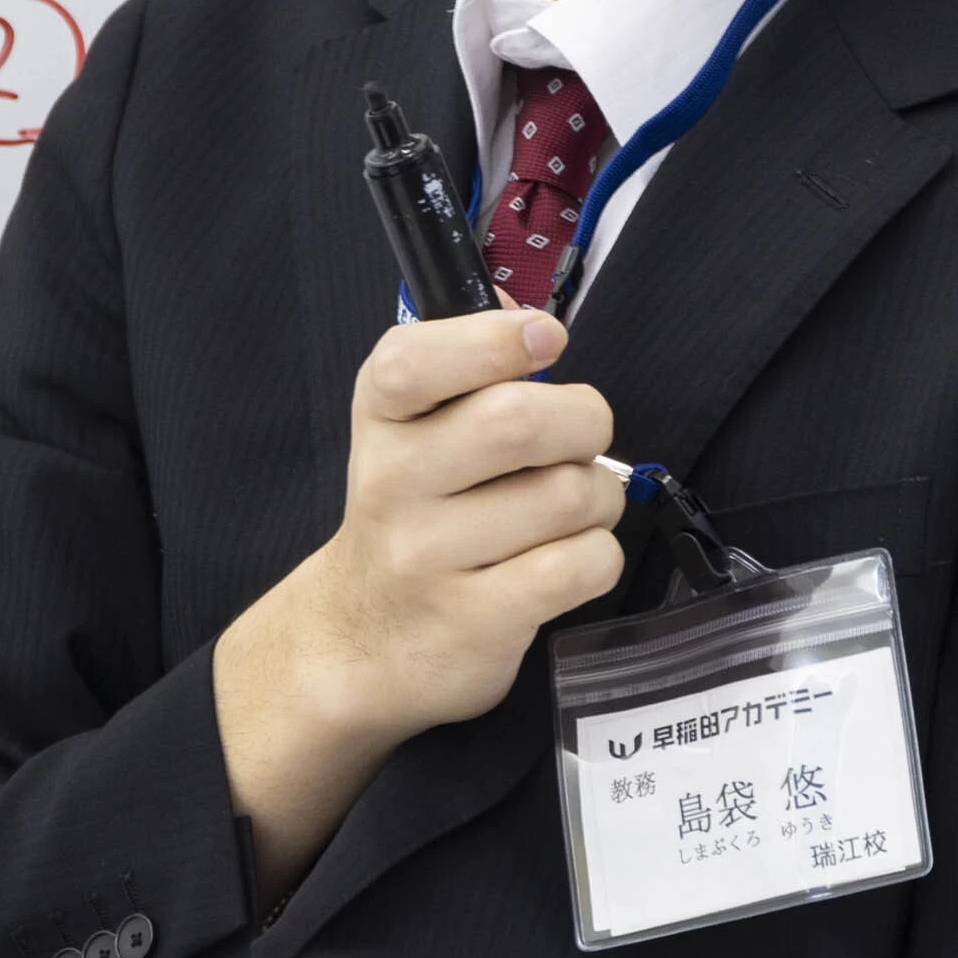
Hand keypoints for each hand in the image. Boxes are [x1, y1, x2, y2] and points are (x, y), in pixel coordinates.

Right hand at [213, 305, 628, 894]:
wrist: (359, 641)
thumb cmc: (415, 517)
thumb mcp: (413, 431)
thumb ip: (466, 368)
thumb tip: (530, 315)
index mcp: (381, 419)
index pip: (413, 361)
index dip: (494, 340)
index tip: (546, 340)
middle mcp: (392, 482)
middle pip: (516, 422)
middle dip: (584, 421)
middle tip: (580, 442)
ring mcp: (428, 557)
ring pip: (566, 495)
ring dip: (598, 496)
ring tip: (570, 511)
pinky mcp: (474, 620)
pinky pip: (579, 565)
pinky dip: (598, 555)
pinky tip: (568, 559)